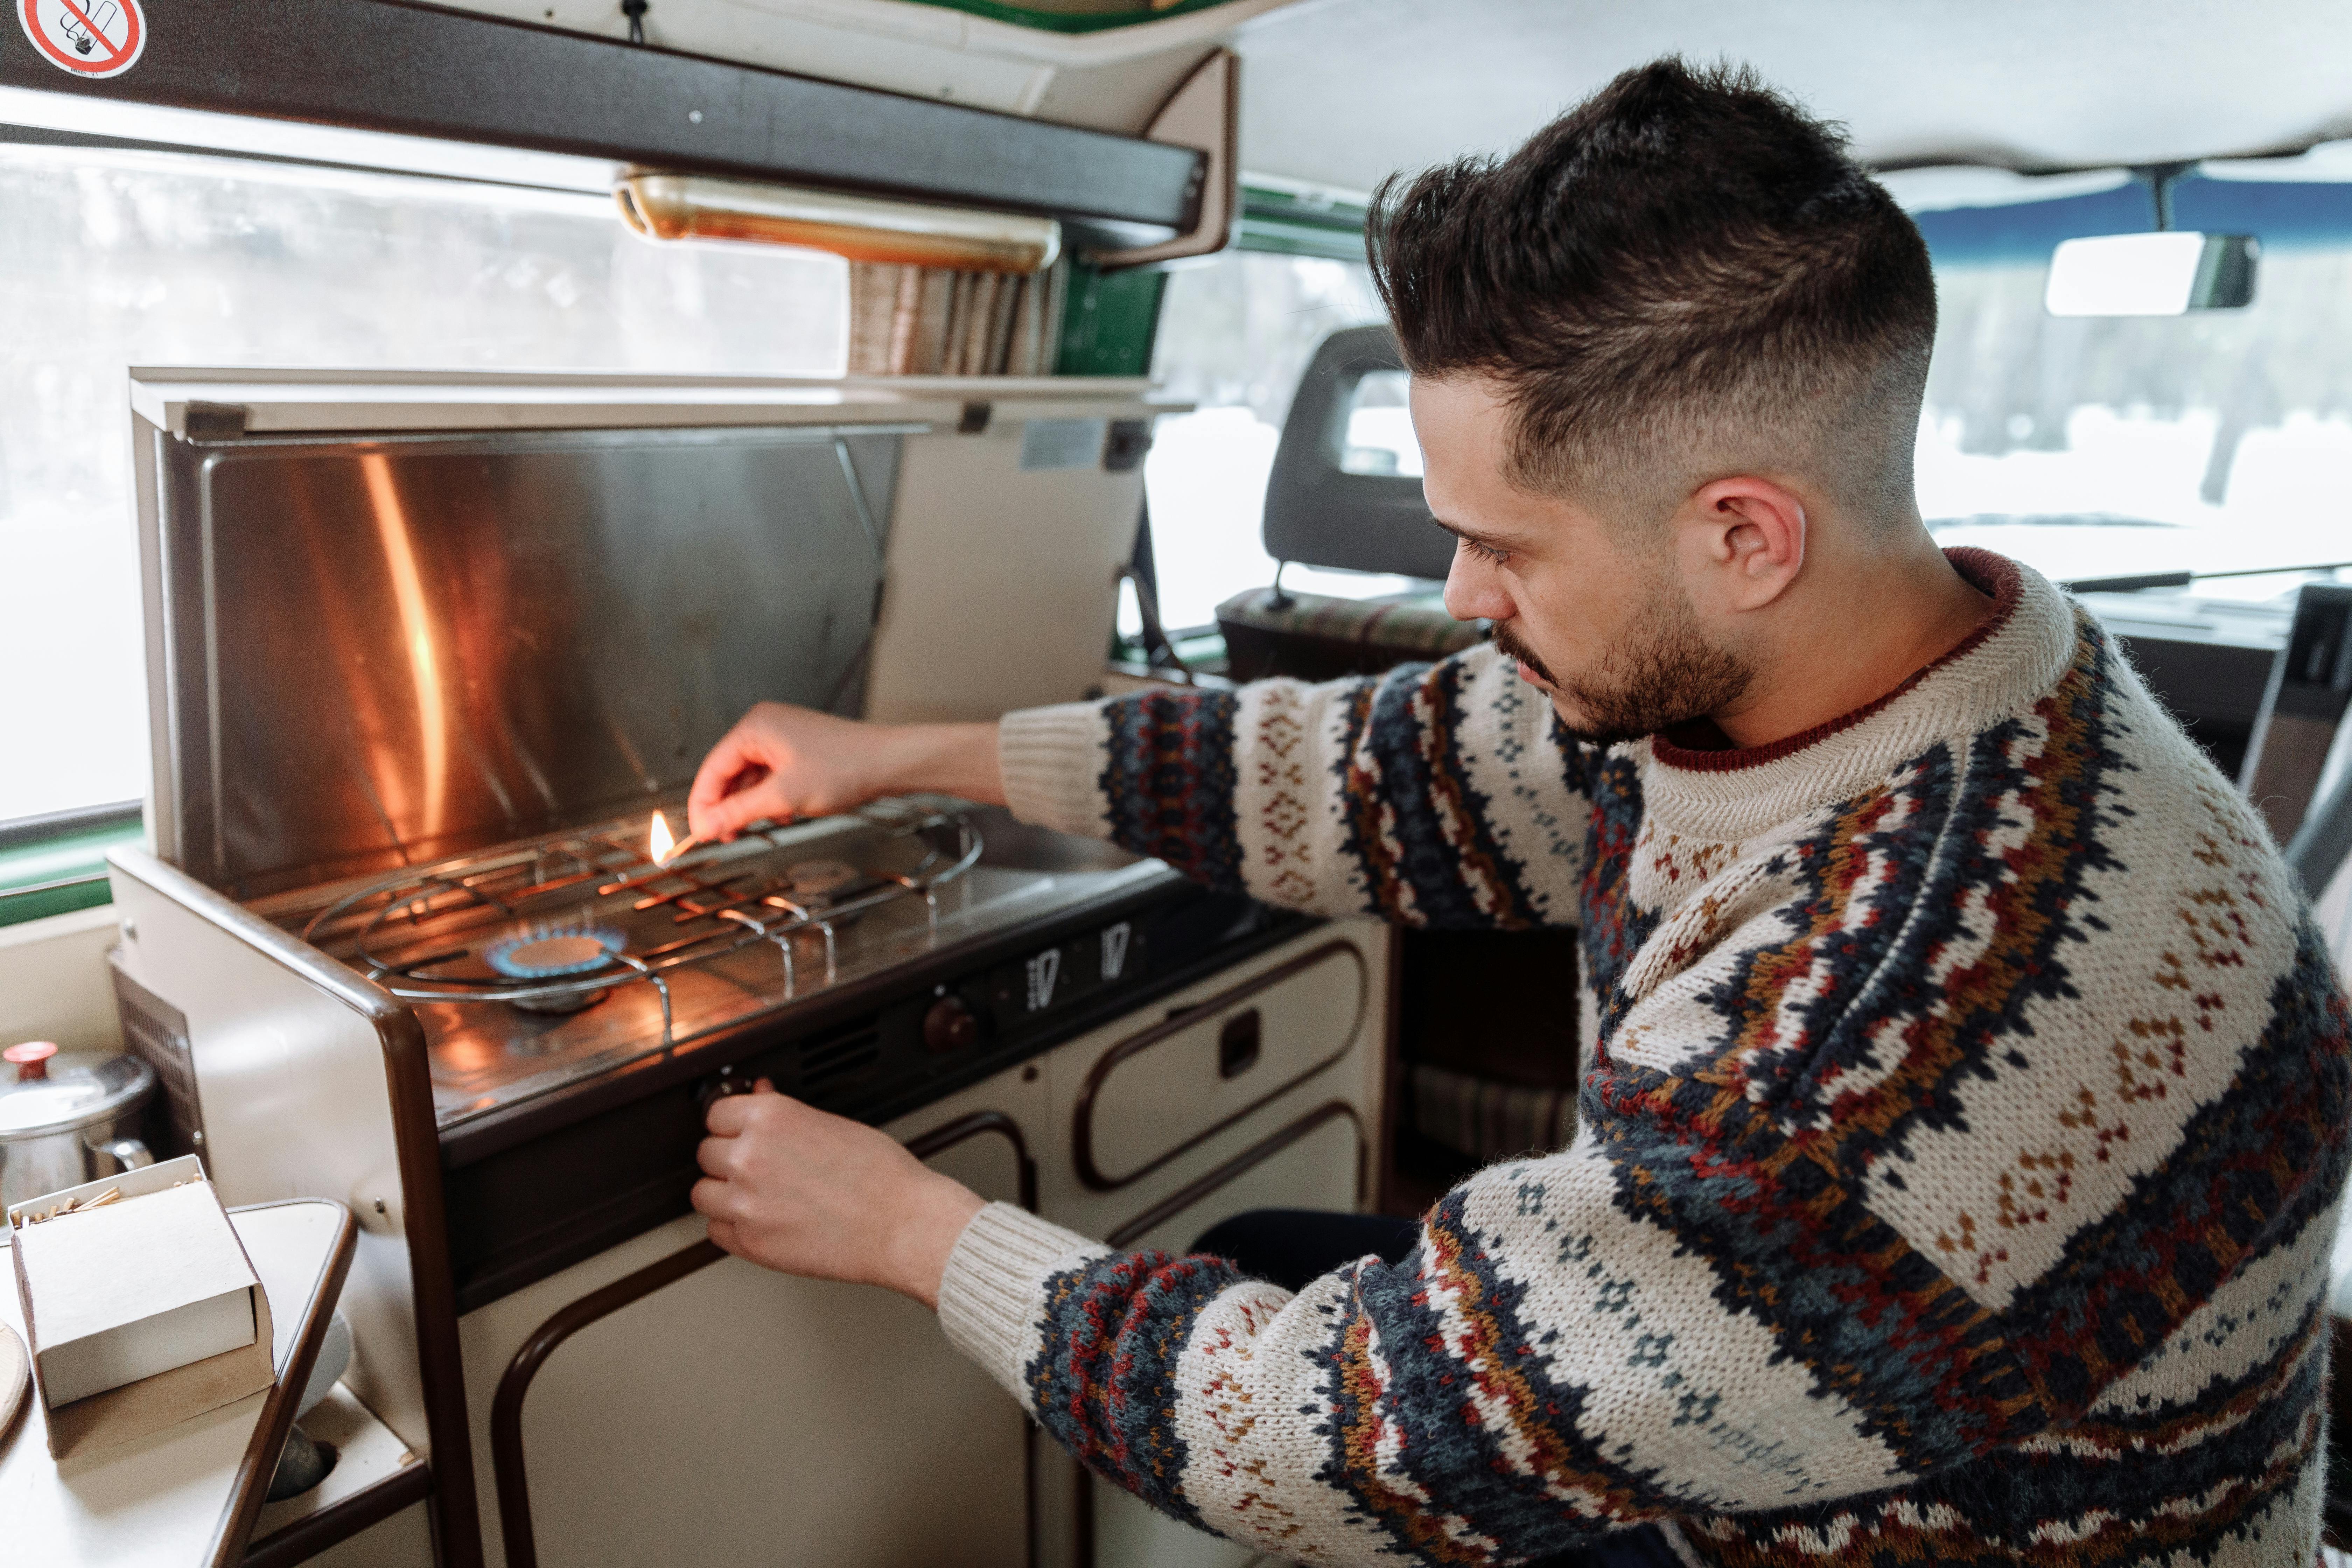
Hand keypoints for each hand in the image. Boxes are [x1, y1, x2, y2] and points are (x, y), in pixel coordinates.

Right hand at [687, 703, 893, 841]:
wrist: (890, 762)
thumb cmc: (845, 769)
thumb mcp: (784, 797)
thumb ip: (739, 811)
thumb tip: (704, 826)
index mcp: (755, 727)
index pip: (712, 769)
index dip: (703, 805)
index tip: (700, 834)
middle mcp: (765, 726)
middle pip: (728, 773)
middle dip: (726, 807)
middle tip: (726, 838)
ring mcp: (782, 737)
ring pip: (750, 778)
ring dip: (751, 806)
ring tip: (756, 828)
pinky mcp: (798, 750)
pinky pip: (771, 777)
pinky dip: (771, 799)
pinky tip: (785, 816)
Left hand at [691, 1081, 985, 1307]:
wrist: (903, 1224)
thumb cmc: (881, 1175)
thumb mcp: (832, 1124)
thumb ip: (784, 1114)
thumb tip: (758, 1095)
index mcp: (770, 1118)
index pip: (716, 1114)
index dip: (731, 1125)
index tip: (739, 1132)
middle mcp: (750, 1156)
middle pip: (706, 1153)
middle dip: (727, 1159)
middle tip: (756, 1167)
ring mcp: (745, 1202)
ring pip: (702, 1193)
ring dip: (723, 1194)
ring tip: (755, 1196)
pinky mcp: (750, 1242)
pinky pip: (716, 1231)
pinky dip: (732, 1228)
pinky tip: (759, 1221)